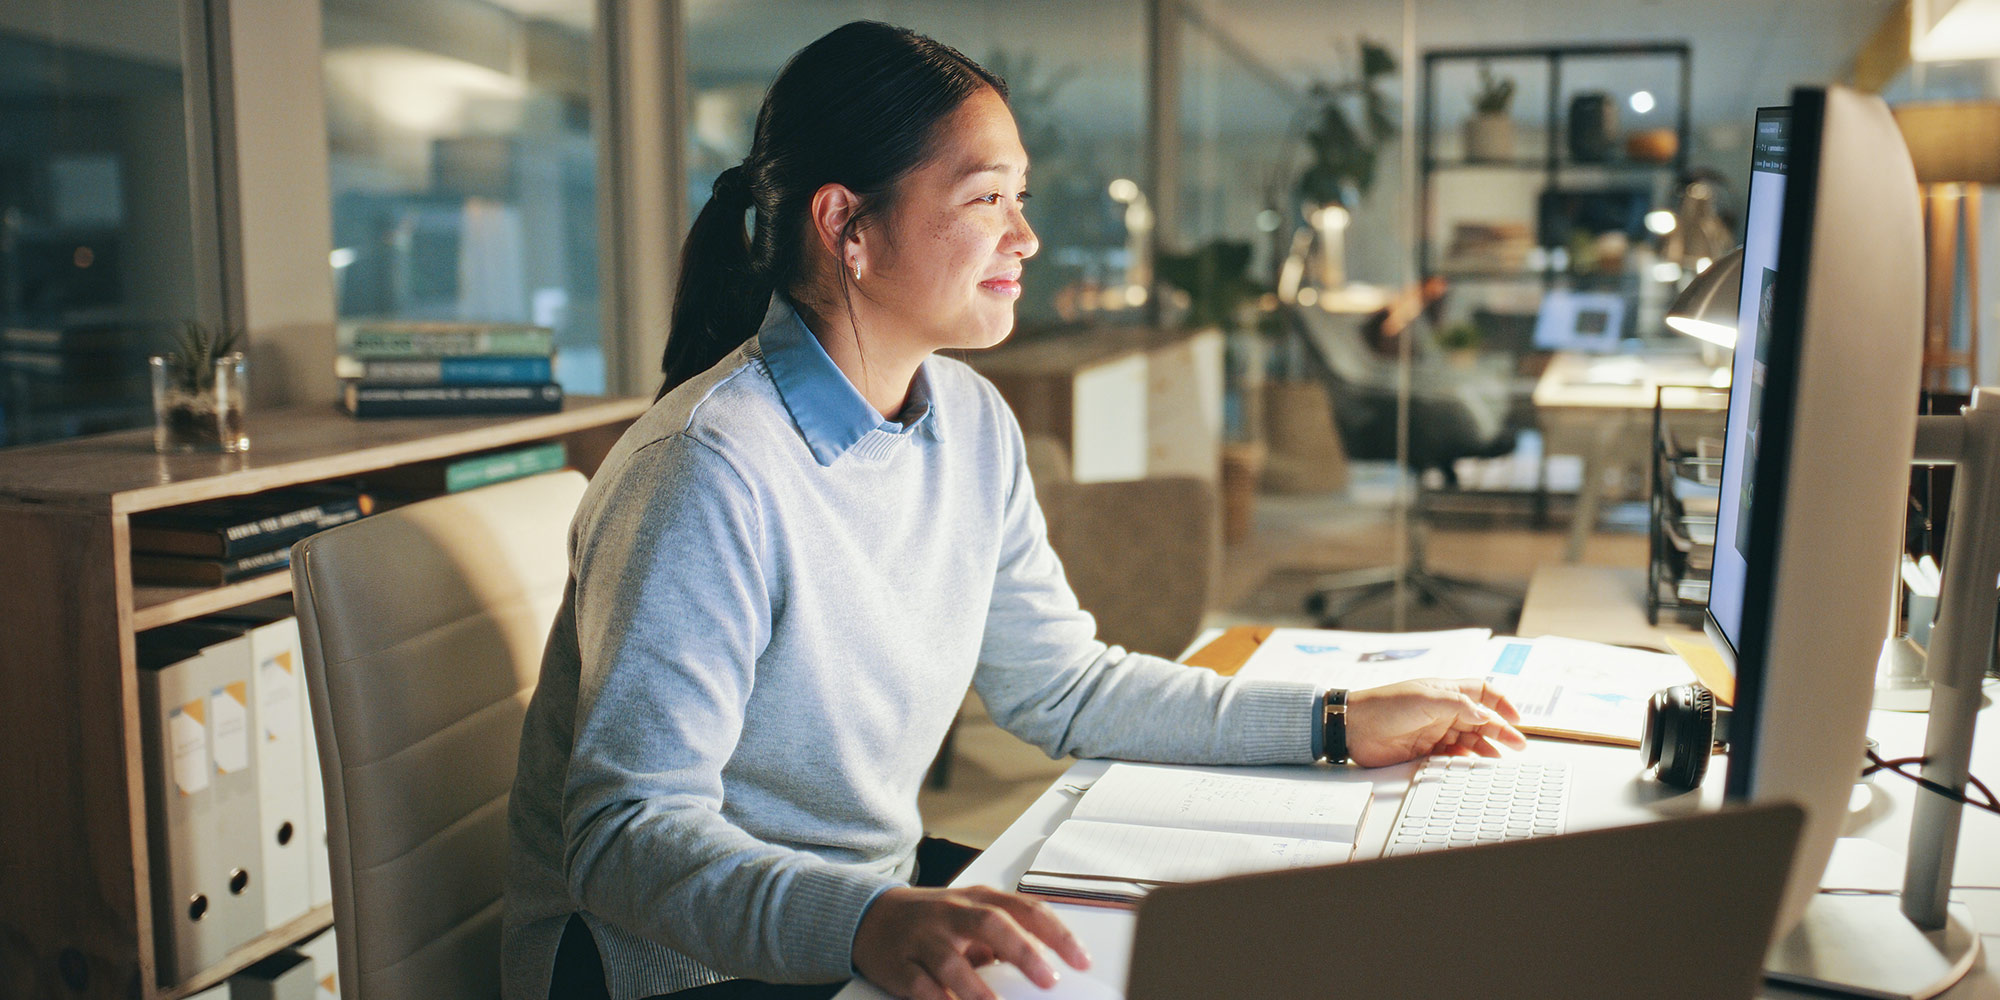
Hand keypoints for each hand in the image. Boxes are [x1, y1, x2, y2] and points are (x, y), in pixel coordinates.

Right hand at [852, 885, 1090, 999]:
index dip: (1058, 934)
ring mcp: (923, 938)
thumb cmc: (934, 921)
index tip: (1082, 961)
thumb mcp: (973, 916)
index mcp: (979, 900)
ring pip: (950, 960)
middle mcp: (952, 914)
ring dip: (977, 988)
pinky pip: (919, 986)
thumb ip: (1008, 935)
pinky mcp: (898, 965)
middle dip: (1023, 952)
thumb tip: (1050, 964)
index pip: (1026, 910)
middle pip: (991, 924)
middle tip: (1048, 980)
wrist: (871, 916)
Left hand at [1344, 678, 1527, 767]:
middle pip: (1481, 719)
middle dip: (1501, 730)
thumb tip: (1485, 715)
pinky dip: (1466, 760)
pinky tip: (1474, 765)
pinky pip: (1452, 755)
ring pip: (1469, 739)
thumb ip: (1457, 705)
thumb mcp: (1424, 699)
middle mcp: (1443, 710)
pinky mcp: (1425, 750)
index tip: (1517, 718)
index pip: (1482, 692)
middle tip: (1518, 745)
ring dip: (1486, 747)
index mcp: (1445, 691)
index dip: (1501, 703)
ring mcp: (1435, 730)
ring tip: (1499, 759)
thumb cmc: (1385, 706)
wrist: (1353, 727)